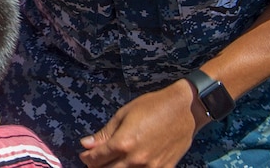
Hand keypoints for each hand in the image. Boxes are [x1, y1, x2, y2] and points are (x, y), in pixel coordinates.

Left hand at [79, 79, 210, 166]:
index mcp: (123, 143)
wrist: (184, 110)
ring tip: (112, 162)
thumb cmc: (152, 107)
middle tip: (96, 160)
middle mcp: (136, 160)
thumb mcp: (123, 115)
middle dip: (97, 166)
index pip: (96, 159)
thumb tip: (86, 144)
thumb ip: (104, 133)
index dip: (87, 158)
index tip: (85, 154)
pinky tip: (130, 164)